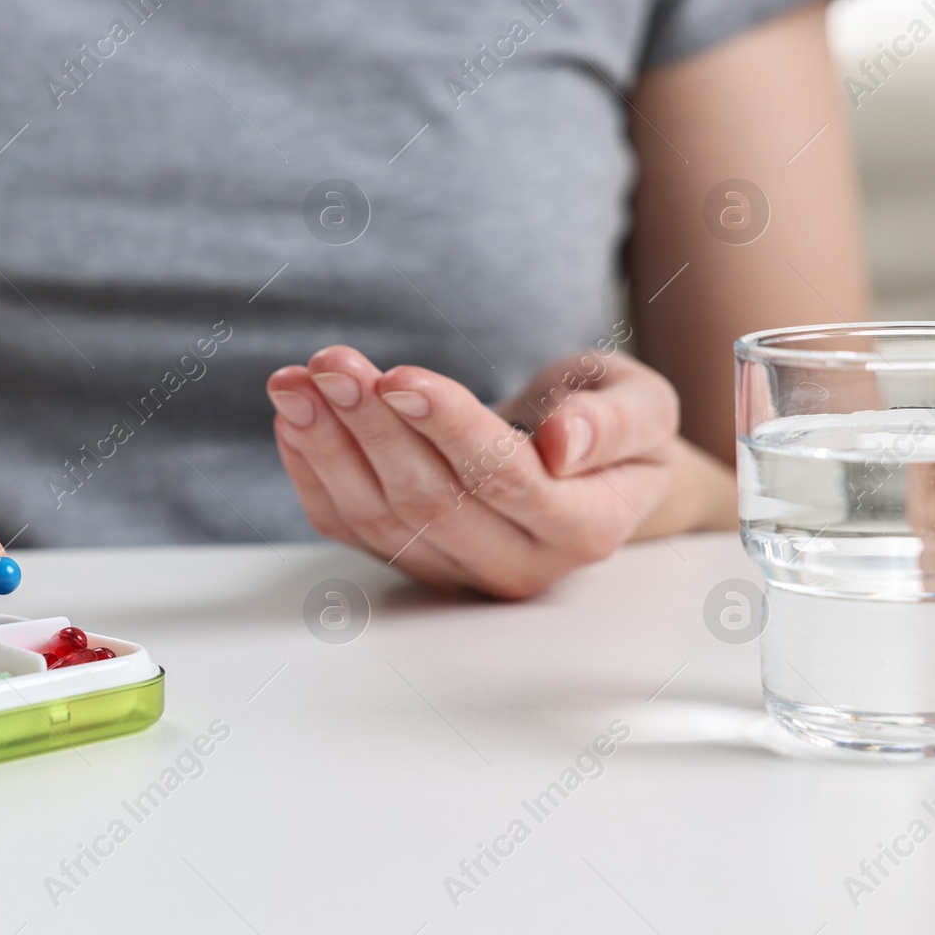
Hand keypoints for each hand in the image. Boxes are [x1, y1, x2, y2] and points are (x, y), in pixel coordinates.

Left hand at [267, 345, 681, 597]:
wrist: (584, 472)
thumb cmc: (612, 429)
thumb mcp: (642, 407)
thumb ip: (615, 423)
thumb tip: (563, 444)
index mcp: (583, 527)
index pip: (503, 478)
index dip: (446, 427)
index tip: (398, 377)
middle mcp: (516, 564)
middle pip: (427, 501)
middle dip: (370, 427)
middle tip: (331, 364)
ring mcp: (455, 571)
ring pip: (376, 515)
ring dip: (326, 444)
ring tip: (293, 381)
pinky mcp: (408, 561)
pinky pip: (346, 525)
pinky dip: (310, 468)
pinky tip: (293, 417)